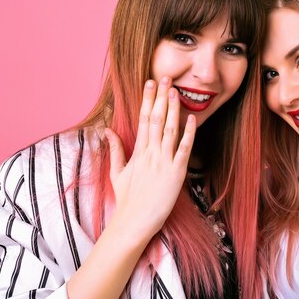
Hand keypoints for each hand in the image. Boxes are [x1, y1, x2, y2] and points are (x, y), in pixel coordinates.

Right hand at [104, 76, 195, 240]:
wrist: (134, 222)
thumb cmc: (127, 199)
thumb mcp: (117, 172)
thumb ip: (115, 150)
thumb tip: (106, 130)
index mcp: (138, 152)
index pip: (143, 118)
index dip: (147, 99)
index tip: (150, 83)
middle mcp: (150, 153)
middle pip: (156, 119)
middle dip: (161, 97)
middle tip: (166, 77)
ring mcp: (163, 162)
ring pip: (169, 130)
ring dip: (173, 109)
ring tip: (176, 91)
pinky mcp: (176, 173)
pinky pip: (184, 150)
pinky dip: (188, 134)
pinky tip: (192, 119)